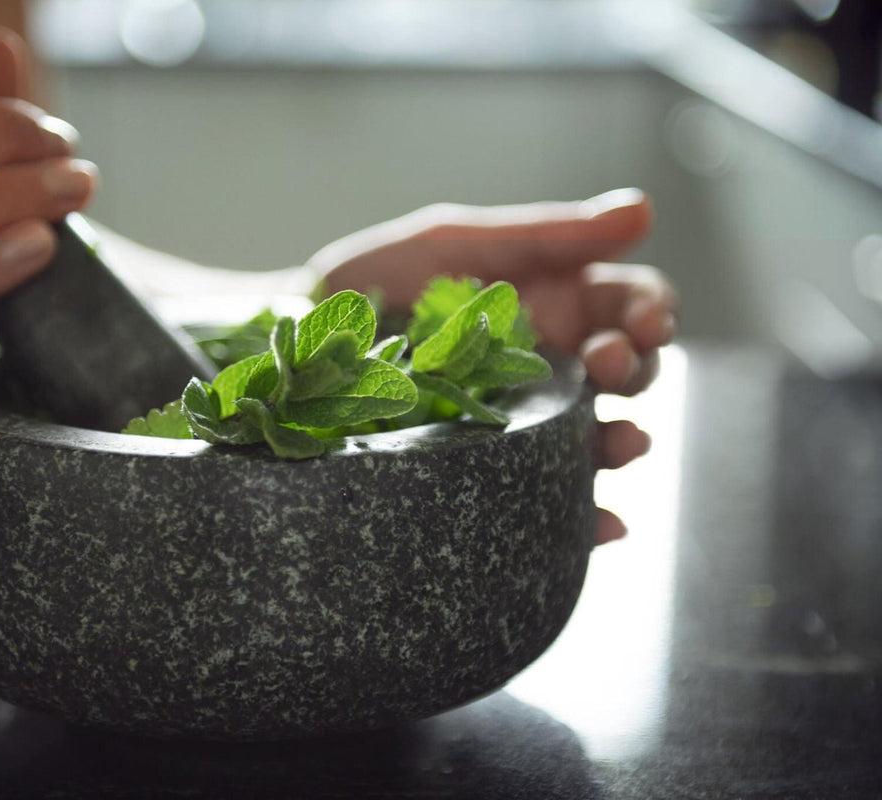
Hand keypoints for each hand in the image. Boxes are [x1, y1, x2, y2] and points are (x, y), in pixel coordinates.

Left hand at [309, 189, 676, 544]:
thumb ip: (544, 234)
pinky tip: (602, 522)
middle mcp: (550, 363)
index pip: (629, 305)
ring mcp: (525, 419)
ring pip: (599, 435)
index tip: (646, 323)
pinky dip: (587, 515)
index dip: (653, 312)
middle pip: (627, 370)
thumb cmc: (378, 282)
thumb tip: (641, 211)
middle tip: (608, 367)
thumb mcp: (457, 242)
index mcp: (554, 302)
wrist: (302, 340)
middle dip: (636, 369)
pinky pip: (551, 495)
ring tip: (620, 443)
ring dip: (622, 441)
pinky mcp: (494, 469)